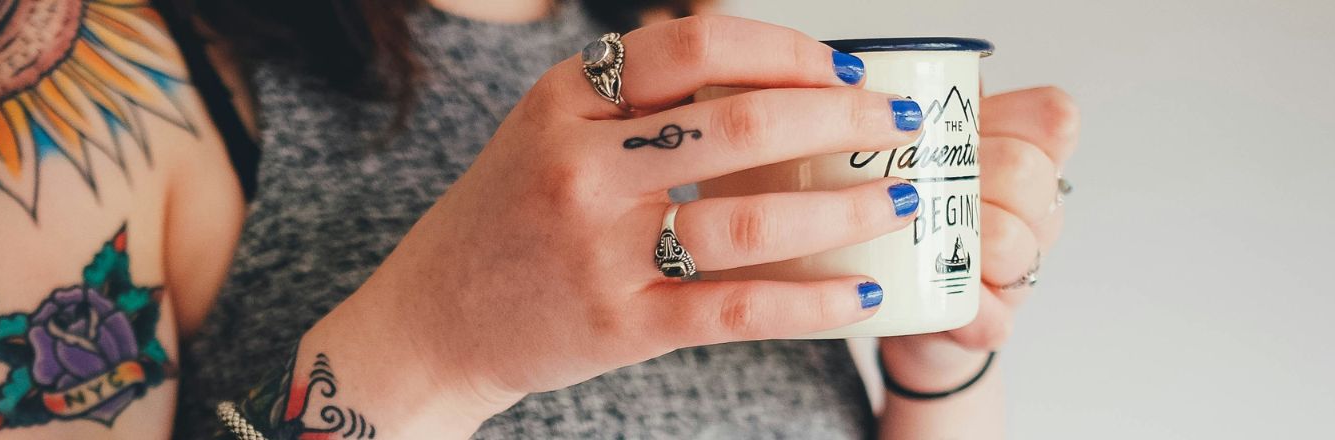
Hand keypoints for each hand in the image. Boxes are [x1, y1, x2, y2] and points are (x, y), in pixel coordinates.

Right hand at [289, 16, 929, 434]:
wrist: (432, 321)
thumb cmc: (506, 221)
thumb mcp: (546, 131)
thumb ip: (634, 102)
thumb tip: (769, 78)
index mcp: (564, 101)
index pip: (694, 46)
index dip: (786, 50)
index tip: (844, 69)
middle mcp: (580, 167)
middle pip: (740, 123)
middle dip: (840, 119)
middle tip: (896, 127)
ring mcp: (600, 249)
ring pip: (753, 217)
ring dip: (846, 207)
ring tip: (902, 199)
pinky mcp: (621, 324)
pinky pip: (738, 307)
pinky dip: (812, 302)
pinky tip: (860, 293)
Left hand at [879, 86, 1079, 386]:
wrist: (898, 300)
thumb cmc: (913, 210)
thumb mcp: (920, 150)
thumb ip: (925, 109)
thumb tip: (902, 75)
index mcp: (1024, 157)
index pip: (1054, 118)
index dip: (1012, 120)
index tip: (963, 131)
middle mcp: (1035, 212)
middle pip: (1027, 172)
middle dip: (971, 176)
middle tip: (921, 186)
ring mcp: (1020, 269)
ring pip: (1015, 242)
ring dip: (965, 238)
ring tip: (922, 237)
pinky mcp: (995, 322)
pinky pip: (995, 313)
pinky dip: (966, 305)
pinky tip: (943, 295)